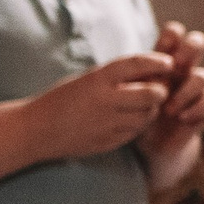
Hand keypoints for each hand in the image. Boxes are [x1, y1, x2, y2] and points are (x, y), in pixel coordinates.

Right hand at [26, 53, 174, 159]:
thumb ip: (117, 76)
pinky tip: (128, 120)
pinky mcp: (107, 142)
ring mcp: (106, 123)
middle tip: (159, 89)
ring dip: (151, 109)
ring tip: (142, 105)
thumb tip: (154, 68)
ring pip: (147, 115)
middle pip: (152, 93)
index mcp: (97, 79)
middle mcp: (104, 100)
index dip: (158, 62)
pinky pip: (135, 133)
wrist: (34, 130)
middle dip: (160, 90)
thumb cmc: (63, 98)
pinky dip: (137, 126)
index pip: (137, 63)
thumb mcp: (88, 79)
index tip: (169, 63)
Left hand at [139, 25, 203, 170]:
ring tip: (168, 110)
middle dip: (190, 50)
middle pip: (197, 43)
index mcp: (163, 61)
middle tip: (175, 67)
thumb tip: (139, 70)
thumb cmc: (137, 112)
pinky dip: (200, 107)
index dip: (172, 35)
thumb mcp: (130, 95)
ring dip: (186, 91)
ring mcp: (196, 88)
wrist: (150, 144)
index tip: (162, 47)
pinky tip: (183, 118)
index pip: (173, 35)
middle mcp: (183, 70)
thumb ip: (135, 81)